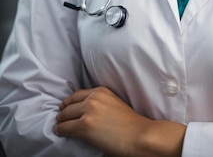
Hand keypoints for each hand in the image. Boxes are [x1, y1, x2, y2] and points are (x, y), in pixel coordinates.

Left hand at [54, 86, 185, 156]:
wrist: (138, 135)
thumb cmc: (130, 124)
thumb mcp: (114, 104)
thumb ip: (100, 103)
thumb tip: (85, 111)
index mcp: (101, 91)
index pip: (77, 94)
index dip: (69, 102)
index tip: (64, 107)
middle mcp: (93, 97)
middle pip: (69, 104)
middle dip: (63, 112)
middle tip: (59, 118)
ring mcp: (88, 110)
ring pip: (64, 115)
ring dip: (60, 121)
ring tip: (58, 125)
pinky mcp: (84, 125)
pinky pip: (65, 128)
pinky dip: (60, 131)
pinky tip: (59, 132)